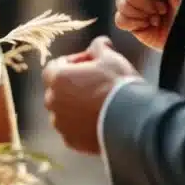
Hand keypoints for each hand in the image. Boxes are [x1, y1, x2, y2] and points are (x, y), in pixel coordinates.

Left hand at [42, 37, 138, 154]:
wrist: (132, 122)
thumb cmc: (118, 85)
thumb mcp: (111, 58)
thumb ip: (99, 47)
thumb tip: (100, 43)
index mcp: (57, 78)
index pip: (56, 66)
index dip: (74, 63)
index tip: (91, 64)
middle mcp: (52, 101)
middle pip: (58, 89)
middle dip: (74, 85)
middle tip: (96, 83)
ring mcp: (61, 124)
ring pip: (64, 111)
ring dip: (76, 106)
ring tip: (99, 104)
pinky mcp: (71, 141)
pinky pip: (72, 130)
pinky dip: (81, 125)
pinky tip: (100, 120)